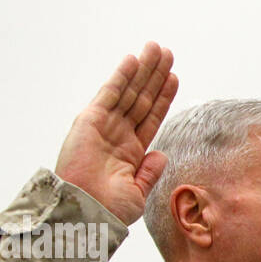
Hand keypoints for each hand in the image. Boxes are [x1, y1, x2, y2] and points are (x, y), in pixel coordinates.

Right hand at [54, 41, 178, 224]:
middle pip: (142, 99)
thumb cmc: (108, 209)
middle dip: (155, 76)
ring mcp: (104, 126)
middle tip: (168, 53)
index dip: (163, 97)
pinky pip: (110, 93)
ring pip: (129, 91)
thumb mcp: (137, 192)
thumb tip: (161, 155)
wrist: (87, 211)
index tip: (173, 78)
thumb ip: (149, 173)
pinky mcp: (90, 120)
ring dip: (144, 70)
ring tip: (157, 49)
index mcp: (130, 152)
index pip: (151, 118)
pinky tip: (133, 60)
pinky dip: (122, 76)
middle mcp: (117, 135)